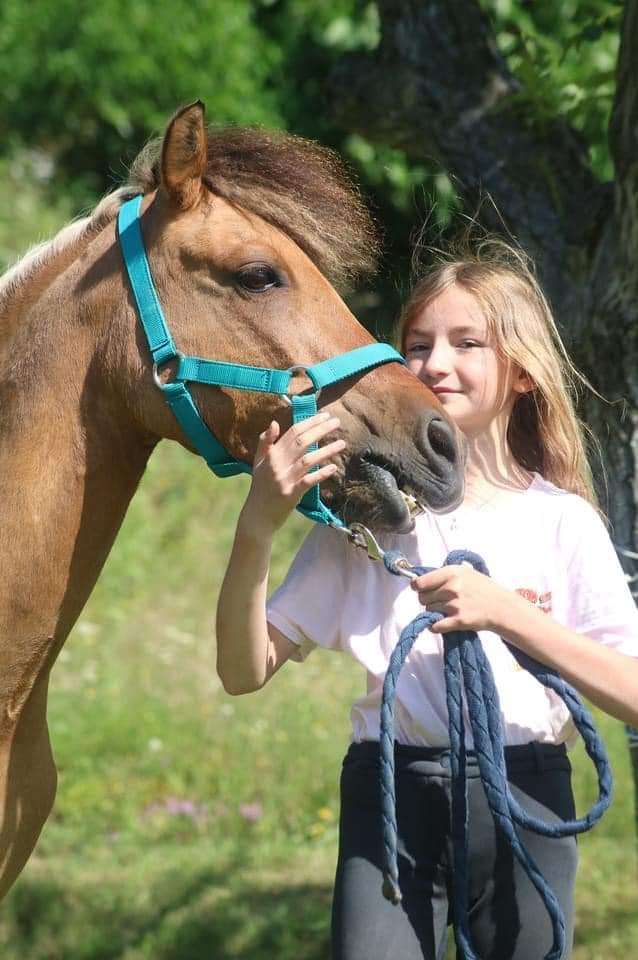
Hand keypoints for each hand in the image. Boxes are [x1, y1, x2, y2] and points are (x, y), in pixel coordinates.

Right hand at [241, 411, 344, 536]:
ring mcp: (284, 479)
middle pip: (302, 442)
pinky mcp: (291, 493)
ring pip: (307, 460)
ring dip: (326, 451)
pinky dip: (321, 474)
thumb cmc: (260, 487)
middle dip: (320, 430)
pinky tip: (333, 468)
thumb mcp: (258, 462)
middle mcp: (277, 464)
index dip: (310, 422)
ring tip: (342, 443)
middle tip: (337, 422)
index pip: (292, 432)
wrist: (257, 515)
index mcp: (271, 454)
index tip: (325, 416)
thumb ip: (265, 442)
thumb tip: (274, 423)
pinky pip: (308, 481)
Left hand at [410, 563, 518, 633]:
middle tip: (440, 600)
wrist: (502, 607)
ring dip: (434, 612)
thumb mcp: (465, 572)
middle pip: (422, 598)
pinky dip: (435, 626)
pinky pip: (434, 626)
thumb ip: (444, 574)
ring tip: (448, 609)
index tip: (420, 589)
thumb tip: (420, 580)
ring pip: (428, 611)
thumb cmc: (483, 588)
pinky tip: (443, 622)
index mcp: (451, 573)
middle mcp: (451, 588)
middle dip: (428, 600)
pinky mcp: (458, 621)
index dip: (418, 587)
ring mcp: (454, 605)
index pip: (420, 583)